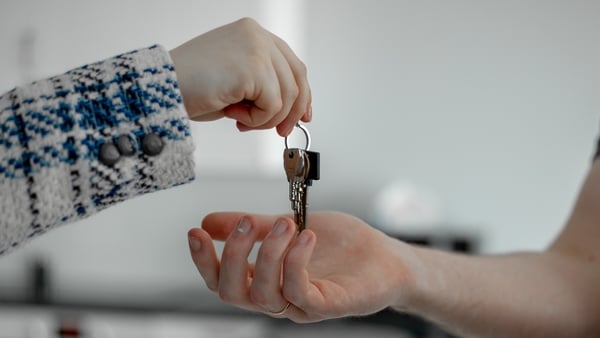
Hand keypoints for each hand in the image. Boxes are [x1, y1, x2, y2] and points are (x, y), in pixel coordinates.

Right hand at [170, 18, 310, 135]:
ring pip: (287, 96)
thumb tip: (288, 107)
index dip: (301, 93)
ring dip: (265, 118)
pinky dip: (255, 120)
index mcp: (252, 34)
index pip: (292, 64)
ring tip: (239, 118)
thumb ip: (262, 84)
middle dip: (292, 111)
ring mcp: (257, 48)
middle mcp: (257, 35)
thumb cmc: (189, 86)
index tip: (302, 115)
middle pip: (297, 78)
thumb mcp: (235, 80)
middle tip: (280, 131)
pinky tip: (232, 113)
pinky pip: (272, 106)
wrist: (160, 89)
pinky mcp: (254, 67)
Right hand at [187, 211, 413, 322]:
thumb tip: (210, 220)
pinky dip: (296, 262)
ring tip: (284, 223)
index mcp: (265, 280)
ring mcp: (302, 305)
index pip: (221, 280)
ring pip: (264, 295)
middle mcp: (278, 297)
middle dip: (232, 256)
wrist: (385, 257)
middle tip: (246, 222)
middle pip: (233, 293)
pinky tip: (306, 237)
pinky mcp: (328, 306)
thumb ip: (253, 227)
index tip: (197, 231)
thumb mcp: (289, 227)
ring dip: (268, 254)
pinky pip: (300, 293)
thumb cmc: (341, 246)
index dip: (204, 260)